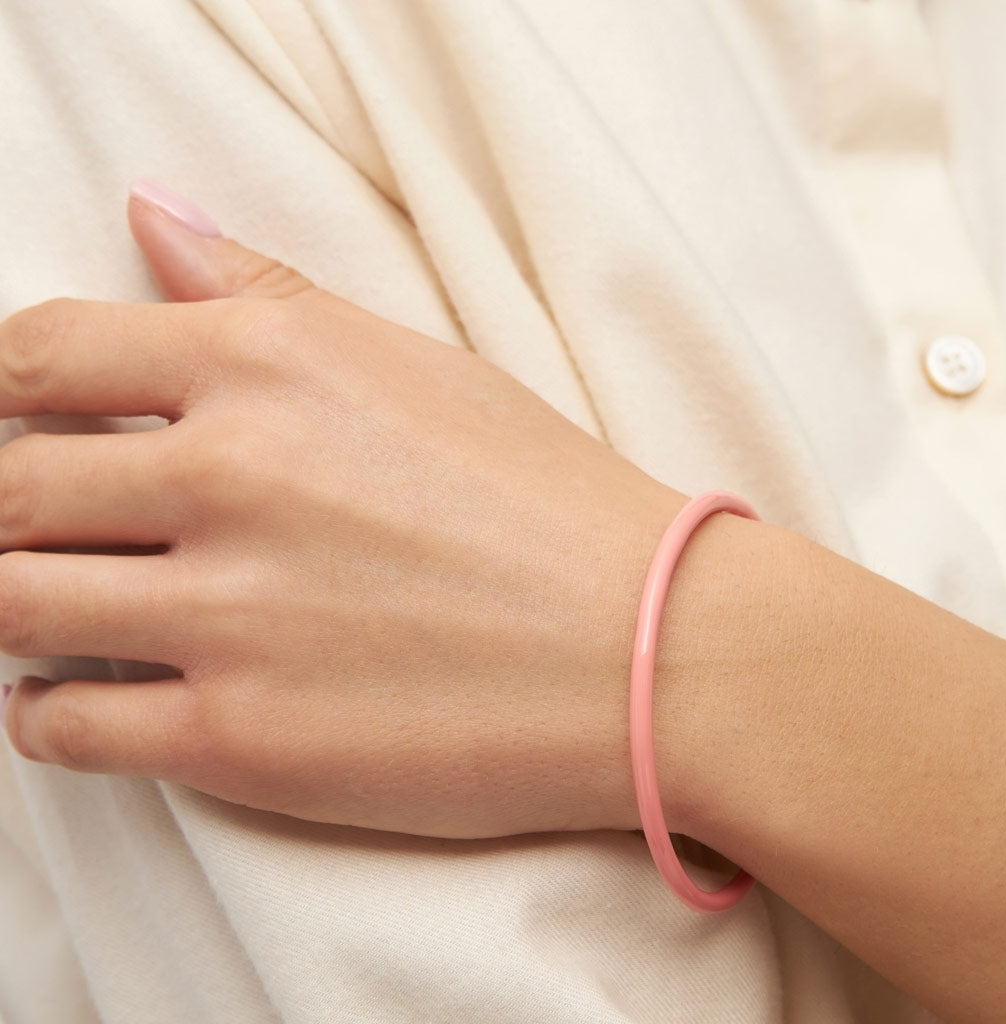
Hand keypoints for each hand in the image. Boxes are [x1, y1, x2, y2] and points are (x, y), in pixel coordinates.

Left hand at [0, 183, 684, 837]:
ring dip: (16, 600)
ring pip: (11, 602)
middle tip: (41, 525)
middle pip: (8, 485)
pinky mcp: (242, 741)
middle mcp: (232, 476)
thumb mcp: (415, 363)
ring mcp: (229, 616)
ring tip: (60, 601)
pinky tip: (78, 695)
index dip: (6, 389)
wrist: (651, 647)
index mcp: (270, 365)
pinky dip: (46, 711)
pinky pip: (64, 725)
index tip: (20, 421)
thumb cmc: (548, 501)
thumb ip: (264, 292)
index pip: (42, 354)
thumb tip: (150, 218)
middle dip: (6, 505)